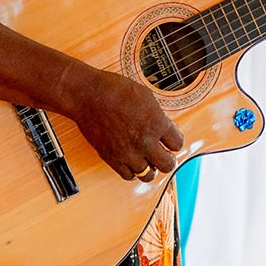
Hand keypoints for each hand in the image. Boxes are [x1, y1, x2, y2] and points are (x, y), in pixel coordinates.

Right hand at [68, 69, 183, 182]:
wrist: (88, 95)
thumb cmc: (114, 90)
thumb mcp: (146, 96)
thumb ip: (158, 116)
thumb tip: (165, 127)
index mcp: (156, 123)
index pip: (177, 144)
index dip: (175, 141)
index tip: (171, 140)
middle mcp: (145, 141)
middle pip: (167, 164)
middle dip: (168, 159)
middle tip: (164, 154)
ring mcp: (128, 152)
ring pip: (148, 174)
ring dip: (150, 167)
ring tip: (148, 160)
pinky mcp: (111, 158)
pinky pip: (128, 175)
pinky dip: (132, 171)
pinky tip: (132, 163)